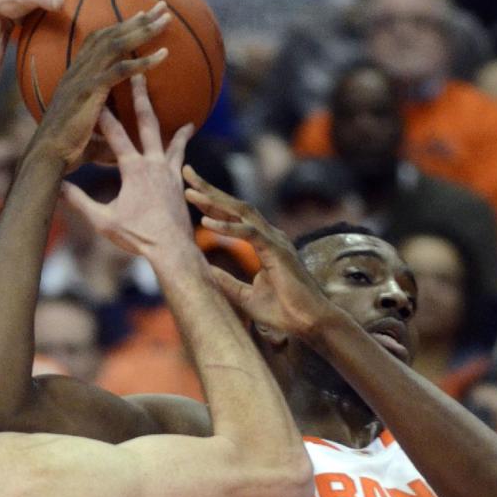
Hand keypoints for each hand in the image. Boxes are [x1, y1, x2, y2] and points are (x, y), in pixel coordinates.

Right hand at [36, 10, 171, 169]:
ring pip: (116, 45)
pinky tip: (164, 55)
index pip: (100, 40)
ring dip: (143, 30)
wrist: (48, 156)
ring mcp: (84, 78)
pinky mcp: (90, 91)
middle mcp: (79, 69)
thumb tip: (122, 147)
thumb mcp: (90, 135)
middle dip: (138, 19)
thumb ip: (108, 132)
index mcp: (77, 75)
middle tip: (163, 6)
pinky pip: (120, 70)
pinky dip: (143, 61)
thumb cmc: (65, 150)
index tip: (142, 15)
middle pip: (111, 34)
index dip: (121, 26)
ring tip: (167, 20)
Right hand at [61, 76, 193, 256]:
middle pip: (148, 122)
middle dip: (142, 96)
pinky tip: (189, 165)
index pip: (115, 134)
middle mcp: (154, 163)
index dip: (103, 113)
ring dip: (179, 131)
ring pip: (174, 144)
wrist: (172, 249)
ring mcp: (170, 173)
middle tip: (142, 75)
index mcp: (133, 168)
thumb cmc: (136, 236)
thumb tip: (57, 188)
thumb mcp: (103, 221)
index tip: (97, 93)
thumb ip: (80, 201)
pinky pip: (182, 166)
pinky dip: (185, 161)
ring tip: (189, 122)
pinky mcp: (180, 186)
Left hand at [183, 168, 329, 340]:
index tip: (190, 192)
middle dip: (210, 190)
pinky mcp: (277, 250)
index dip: (213, 203)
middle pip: (236, 205)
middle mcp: (270, 236)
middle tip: (186, 173)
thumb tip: (207, 271)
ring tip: (190, 192)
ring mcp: (275, 240)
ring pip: (241, 212)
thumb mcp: (246, 297)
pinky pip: (249, 233)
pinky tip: (206, 223)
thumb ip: (227, 282)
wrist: (310, 323)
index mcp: (264, 243)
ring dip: (215, 200)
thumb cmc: (284, 312)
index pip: (235, 216)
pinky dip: (227, 227)